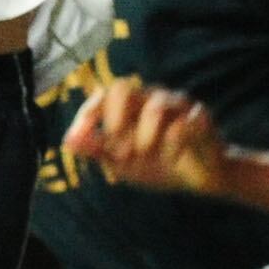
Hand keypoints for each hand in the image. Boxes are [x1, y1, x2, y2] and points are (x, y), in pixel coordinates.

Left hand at [63, 80, 225, 195]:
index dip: (88, 114)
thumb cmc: (158, 165)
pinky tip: (172, 158)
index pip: (103, 95)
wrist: (198, 180)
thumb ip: (97, 150)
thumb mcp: (122, 163)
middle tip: (116, 151)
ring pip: (155, 106)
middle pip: (123, 87)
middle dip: (114, 120)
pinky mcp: (201, 117)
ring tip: (143, 155)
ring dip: (143, 135)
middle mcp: (151, 99)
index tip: (78, 138)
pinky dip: (173, 145)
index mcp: (131, 107)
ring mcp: (177, 105)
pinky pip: (185, 123)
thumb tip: (67, 141)